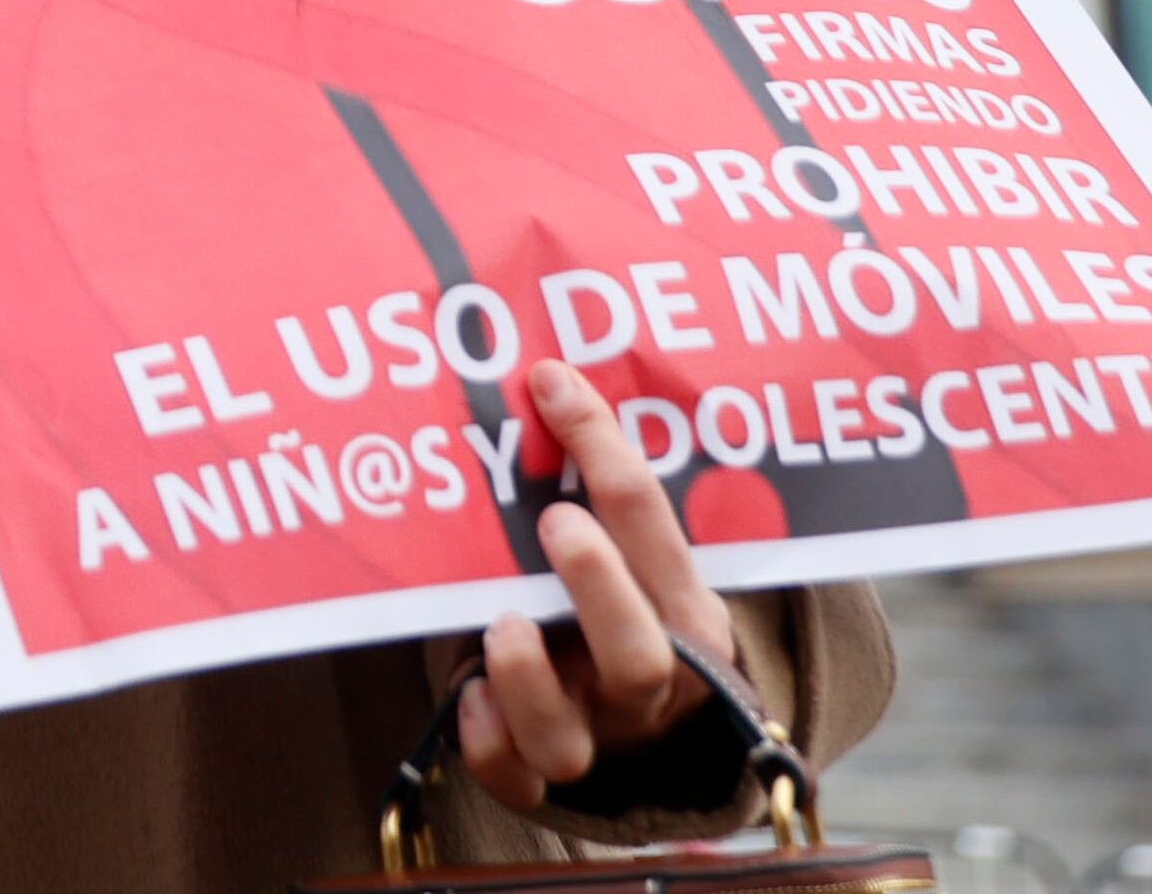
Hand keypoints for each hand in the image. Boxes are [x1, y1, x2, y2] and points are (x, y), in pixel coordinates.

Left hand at [456, 359, 748, 812]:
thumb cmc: (622, 607)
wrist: (642, 726)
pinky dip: (487, 742)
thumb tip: (543, 374)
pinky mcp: (541, 776)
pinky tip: (465, 694)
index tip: (551, 386)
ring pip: (570, 738)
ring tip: (501, 622)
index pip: (654, 527)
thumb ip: (600, 491)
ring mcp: (595, 737)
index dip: (602, 449)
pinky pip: (513, 778)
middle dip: (597, 583)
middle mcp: (648, 684)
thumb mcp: (637, 558)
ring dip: (528, 677)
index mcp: (685, 615)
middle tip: (554, 521)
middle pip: (639, 653)